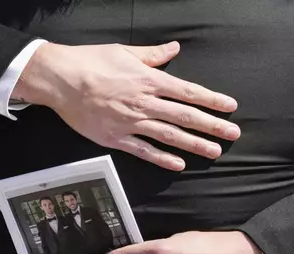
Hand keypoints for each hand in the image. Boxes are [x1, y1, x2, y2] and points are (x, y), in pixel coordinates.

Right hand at [13, 41, 240, 170]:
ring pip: (169, 135)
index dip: (212, 100)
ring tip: (215, 151)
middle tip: (233, 133)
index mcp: (148, 80)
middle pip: (185, 116)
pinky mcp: (115, 138)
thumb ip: (153, 55)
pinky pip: (143, 150)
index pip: (188, 91)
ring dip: (194, 143)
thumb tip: (175, 48)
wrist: (60, 79)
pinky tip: (179, 164)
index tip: (230, 106)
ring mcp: (130, 122)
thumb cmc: (91, 61)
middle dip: (212, 125)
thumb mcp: (125, 52)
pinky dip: (162, 158)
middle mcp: (144, 103)